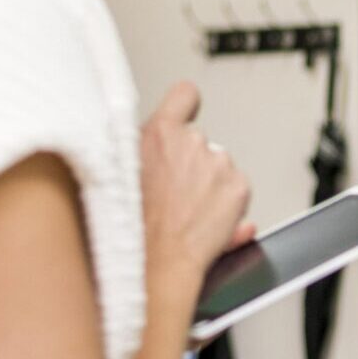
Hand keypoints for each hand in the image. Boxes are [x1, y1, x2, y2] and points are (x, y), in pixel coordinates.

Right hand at [138, 81, 251, 299]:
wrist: (153, 262)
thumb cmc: (130, 226)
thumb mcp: (118, 174)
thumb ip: (144, 152)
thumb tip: (156, 145)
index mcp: (158, 132)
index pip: (184, 95)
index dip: (186, 106)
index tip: (186, 112)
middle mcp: (192, 141)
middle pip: (198, 144)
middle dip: (191, 165)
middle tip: (173, 196)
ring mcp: (219, 163)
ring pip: (218, 170)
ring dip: (209, 187)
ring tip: (186, 215)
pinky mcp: (239, 187)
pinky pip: (235, 191)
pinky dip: (227, 206)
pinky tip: (205, 223)